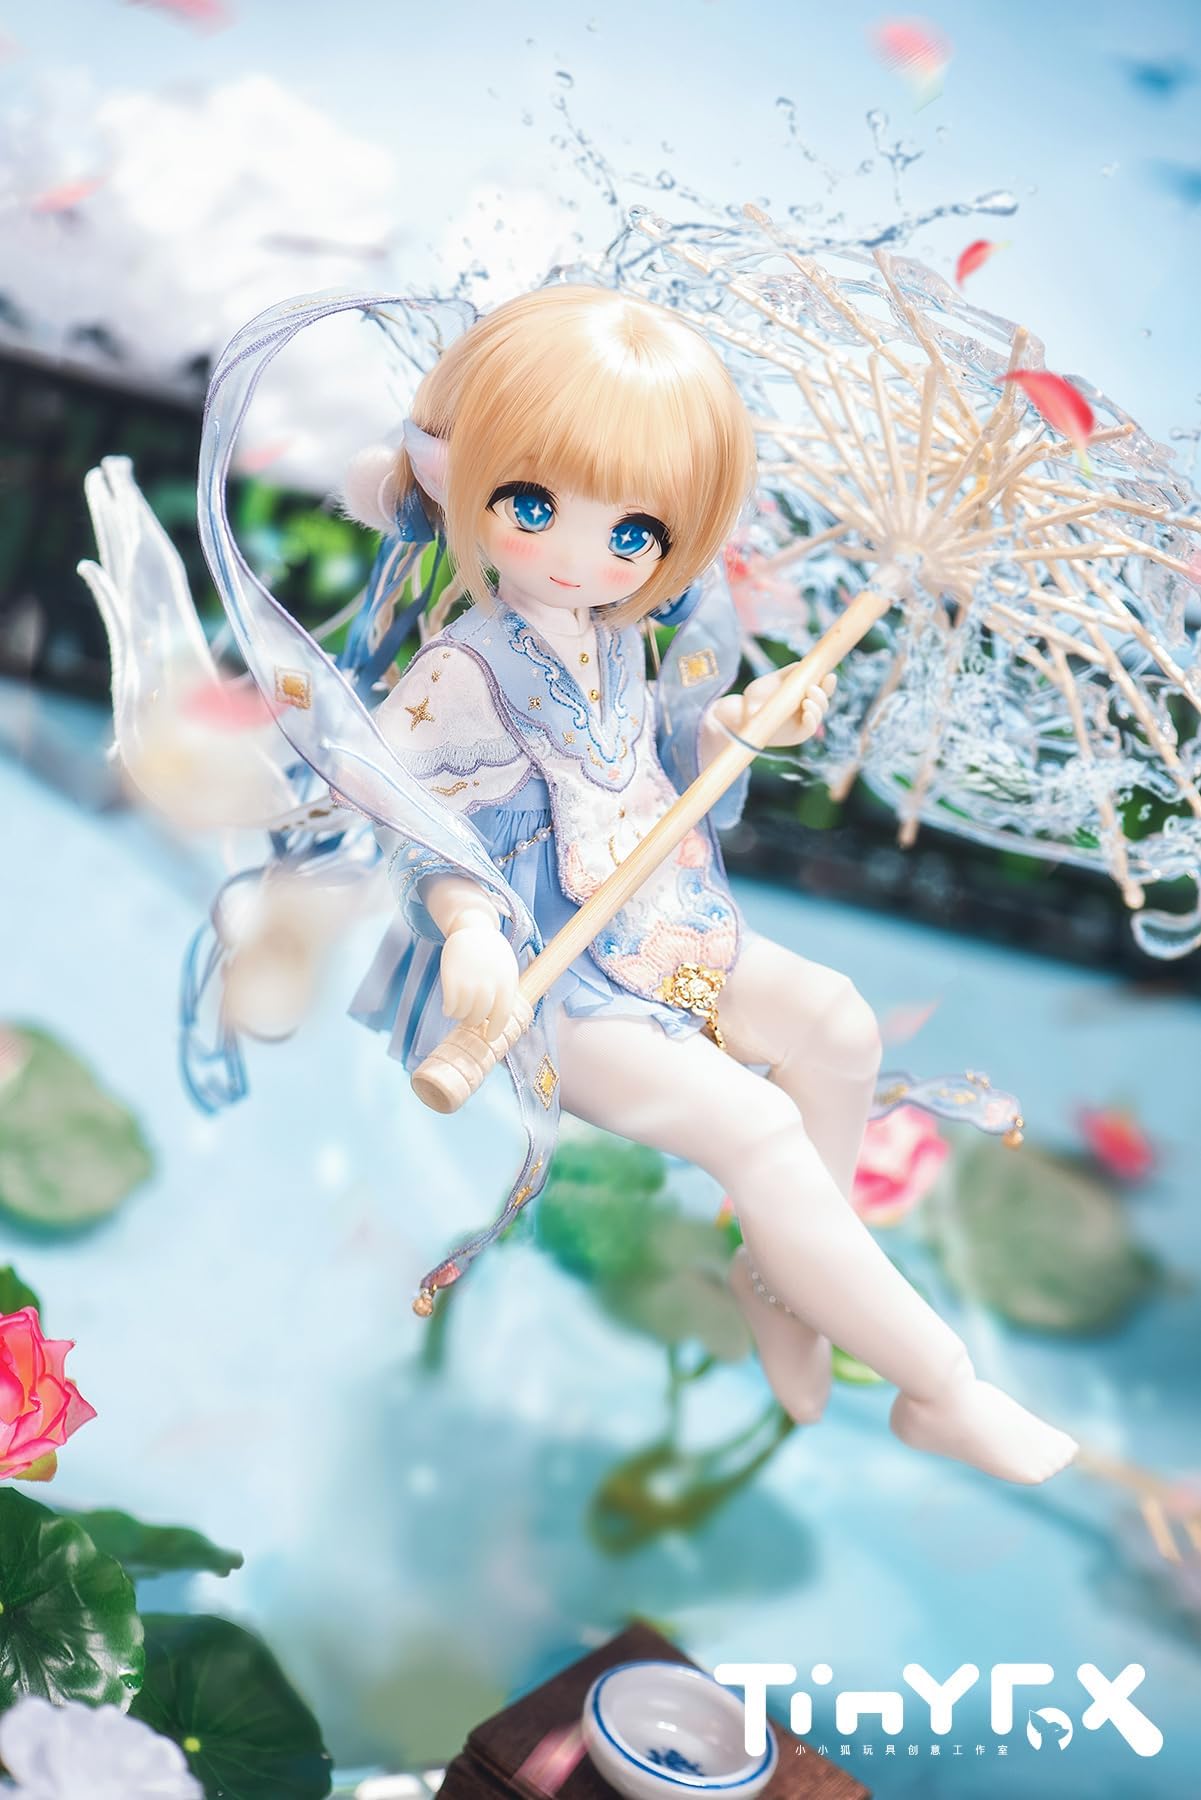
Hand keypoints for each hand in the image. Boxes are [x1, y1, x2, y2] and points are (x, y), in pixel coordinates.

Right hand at [439, 919, 519, 1038]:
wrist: (473, 928)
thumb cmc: (492, 955)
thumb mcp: (508, 971)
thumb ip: (507, 994)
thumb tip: (502, 1023)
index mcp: (506, 983)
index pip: (502, 1016)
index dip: (494, 1030)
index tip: (489, 1037)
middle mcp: (489, 984)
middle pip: (479, 1017)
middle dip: (474, 1021)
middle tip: (471, 1019)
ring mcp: (469, 981)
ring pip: (464, 1014)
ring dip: (461, 1016)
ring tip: (461, 1009)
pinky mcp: (451, 978)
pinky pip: (450, 1006)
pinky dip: (449, 1010)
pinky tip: (449, 1007)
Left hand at [715, 667, 836, 748]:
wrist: (742, 711)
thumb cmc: (758, 695)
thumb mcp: (775, 680)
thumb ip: (791, 672)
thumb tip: (805, 664)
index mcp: (805, 693)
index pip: (823, 688)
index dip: (828, 683)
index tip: (830, 675)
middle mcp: (807, 708)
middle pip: (824, 701)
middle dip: (822, 694)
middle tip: (812, 688)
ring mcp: (803, 722)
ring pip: (819, 714)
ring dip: (816, 706)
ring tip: (806, 700)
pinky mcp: (797, 735)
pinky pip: (809, 729)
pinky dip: (811, 721)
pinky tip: (807, 714)